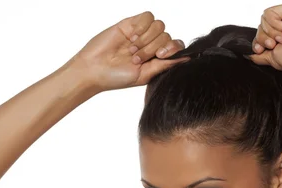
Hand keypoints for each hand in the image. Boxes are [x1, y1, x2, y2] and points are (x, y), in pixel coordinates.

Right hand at [68, 11, 189, 92]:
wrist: (94, 69)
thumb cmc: (116, 77)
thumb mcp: (145, 75)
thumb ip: (165, 65)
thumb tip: (187, 60)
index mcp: (156, 58)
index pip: (176, 46)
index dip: (172, 48)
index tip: (160, 56)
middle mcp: (151, 44)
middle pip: (167, 36)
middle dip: (153, 48)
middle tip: (136, 58)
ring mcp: (141, 33)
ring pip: (159, 26)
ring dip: (146, 39)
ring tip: (131, 50)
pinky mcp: (131, 23)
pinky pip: (148, 16)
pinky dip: (142, 26)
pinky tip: (131, 37)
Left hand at [248, 3, 281, 75]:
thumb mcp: (272, 59)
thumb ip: (259, 56)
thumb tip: (247, 55)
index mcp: (281, 40)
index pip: (260, 37)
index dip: (258, 42)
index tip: (261, 50)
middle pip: (260, 28)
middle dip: (264, 38)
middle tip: (275, 44)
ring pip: (263, 21)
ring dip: (271, 32)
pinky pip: (269, 13)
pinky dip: (275, 24)